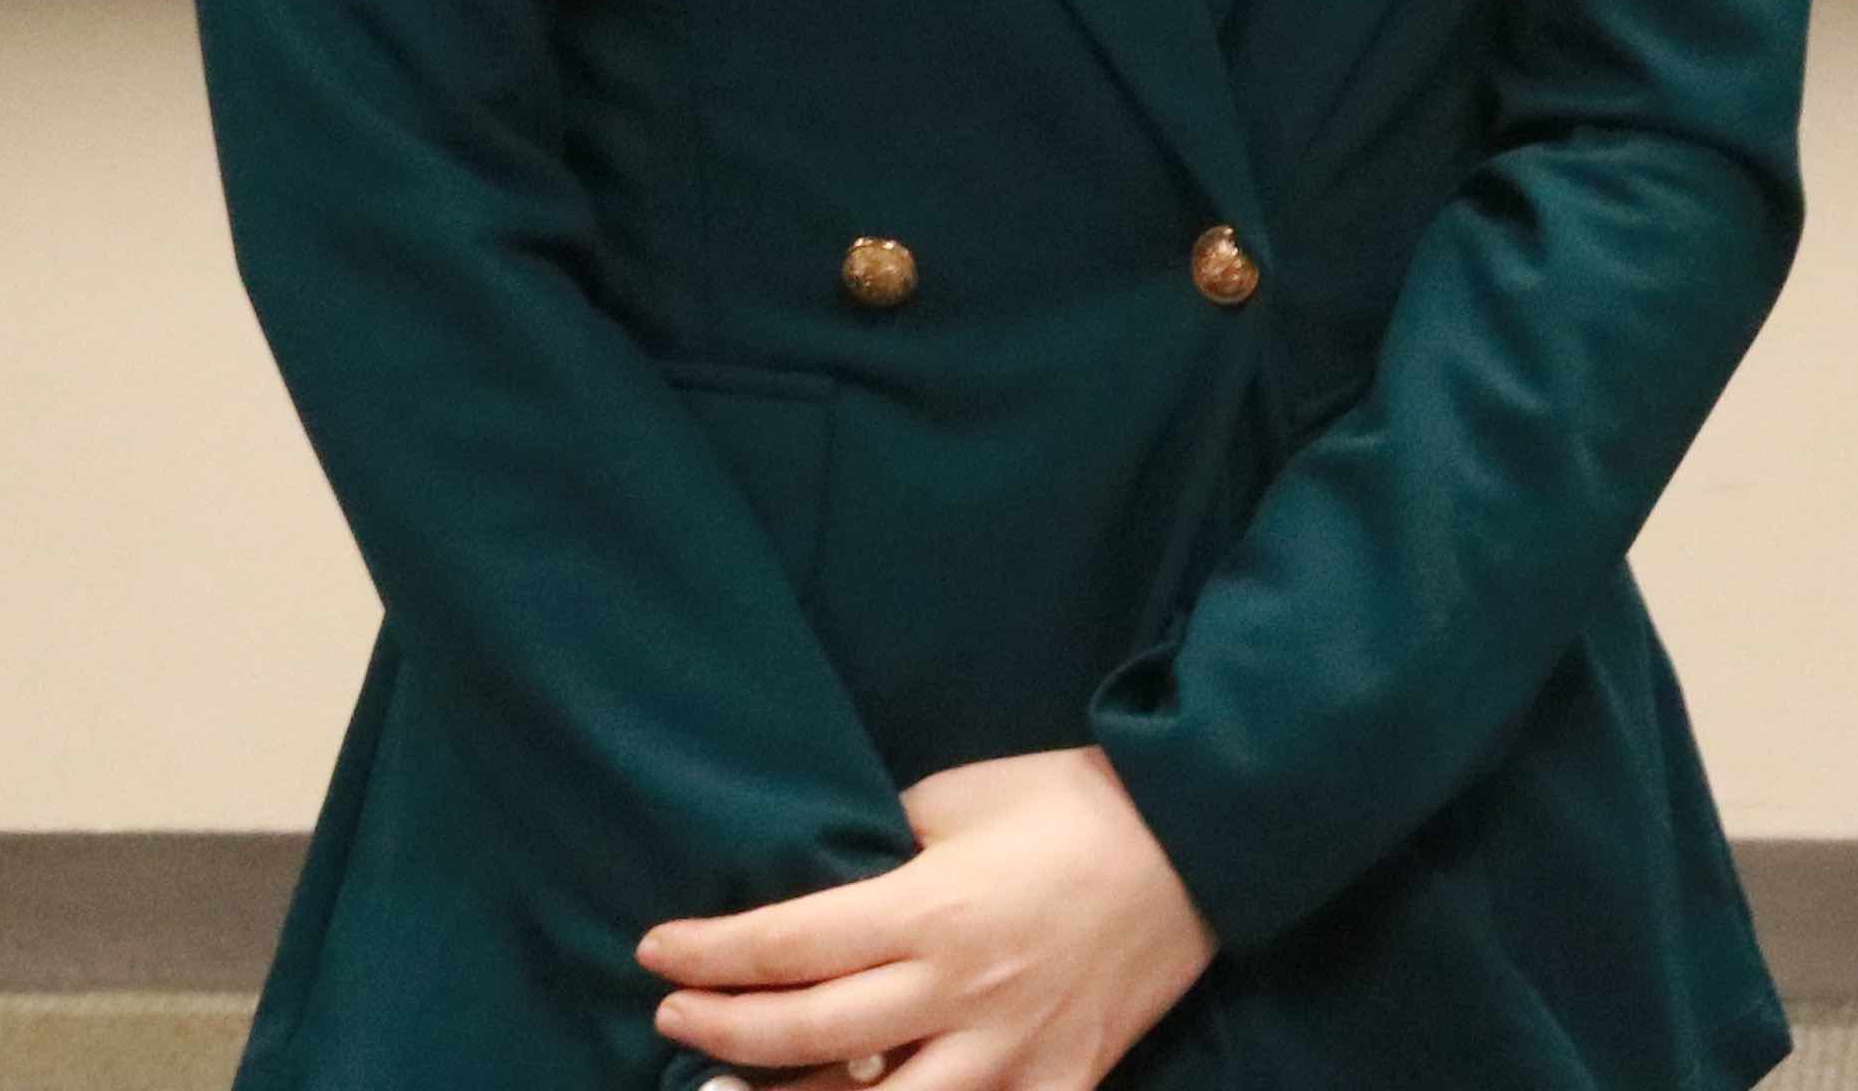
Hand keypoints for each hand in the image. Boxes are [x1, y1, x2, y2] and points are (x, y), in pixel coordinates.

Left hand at [641, 748, 1212, 1090]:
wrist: (1200, 840)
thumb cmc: (1074, 802)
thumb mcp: (960, 796)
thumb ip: (886, 839)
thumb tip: (826, 870)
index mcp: (932, 909)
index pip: (788, 946)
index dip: (710, 953)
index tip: (657, 949)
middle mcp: (960, 993)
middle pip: (806, 1037)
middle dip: (720, 1030)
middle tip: (671, 1018)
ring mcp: (1010, 1054)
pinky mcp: (1060, 1086)